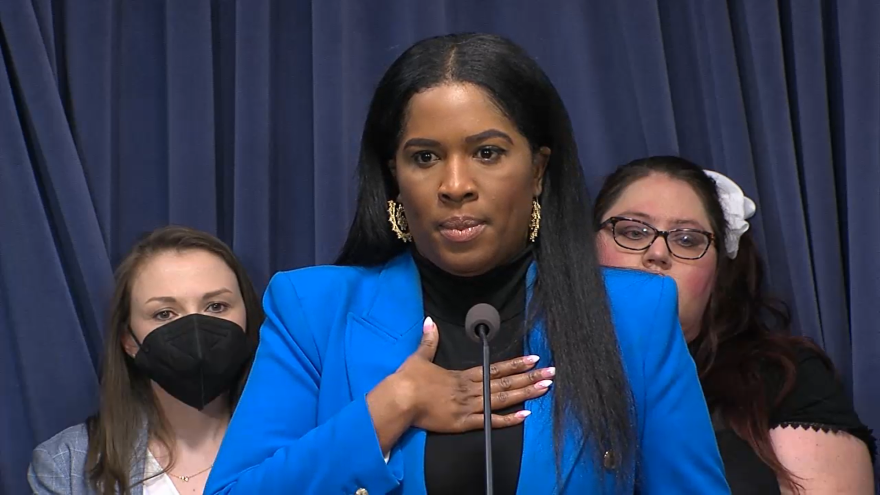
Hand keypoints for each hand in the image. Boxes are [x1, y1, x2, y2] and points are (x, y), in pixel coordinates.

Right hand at [396, 316, 553, 433]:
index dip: (516, 364)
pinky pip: (490, 421)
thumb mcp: (420, 357)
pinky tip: (525, 416)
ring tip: (545, 388)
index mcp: (463, 375)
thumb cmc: (409, 380)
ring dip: (526, 394)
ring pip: (503, 399)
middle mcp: (471, 389)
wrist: (401, 400)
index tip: (534, 359)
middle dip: (530, 377)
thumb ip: (429, 340)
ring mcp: (469, 406)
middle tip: (551, 373)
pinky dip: (508, 419)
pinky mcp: (464, 423)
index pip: (495, 368)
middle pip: (506, 382)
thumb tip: (430, 320)